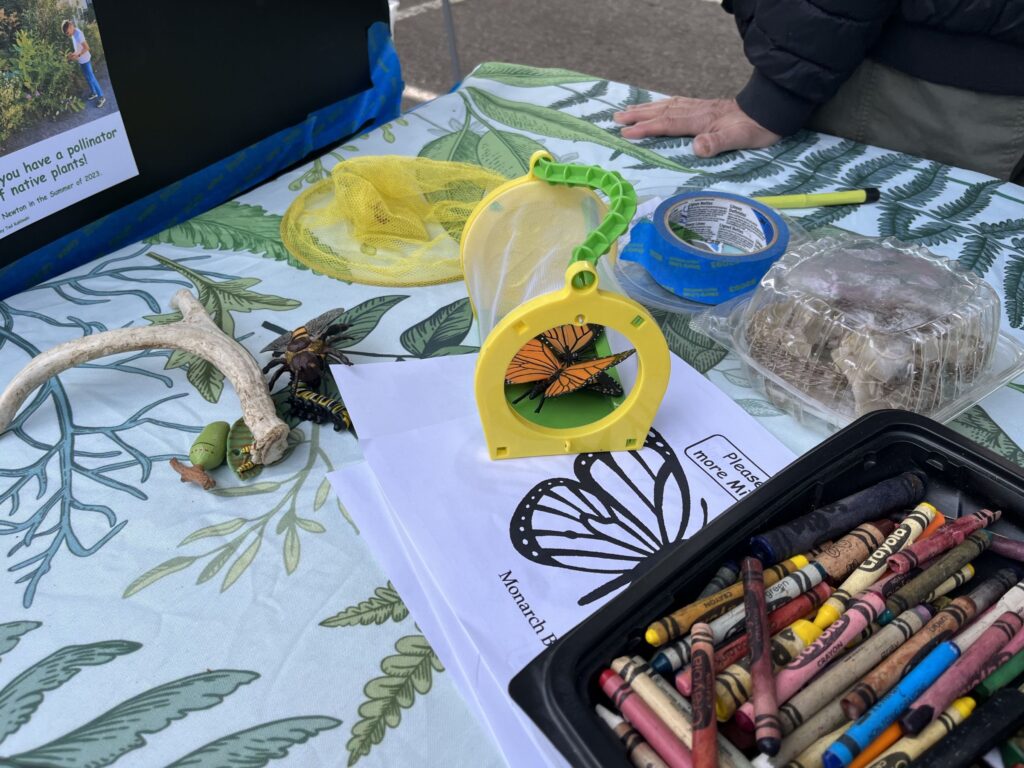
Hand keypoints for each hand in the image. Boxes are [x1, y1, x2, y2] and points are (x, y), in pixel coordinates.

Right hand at [614, 97, 780, 157]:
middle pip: (661, 111)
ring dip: (646, 108)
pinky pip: (676, 103)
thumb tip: (696, 148)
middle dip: (638, 115)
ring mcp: (700, 107)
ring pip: (667, 105)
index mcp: (700, 120)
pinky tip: (657, 106)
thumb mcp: (740, 138)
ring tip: (627, 111)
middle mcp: (696, 111)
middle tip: (615, 119)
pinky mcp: (705, 107)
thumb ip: (717, 142)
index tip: (625, 132)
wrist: (771, 110)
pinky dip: (661, 104)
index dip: (645, 128)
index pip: (667, 123)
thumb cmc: (756, 128)